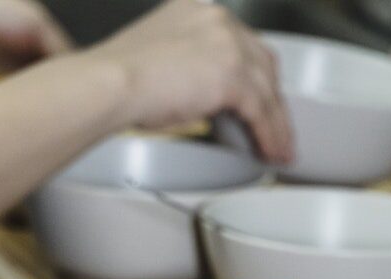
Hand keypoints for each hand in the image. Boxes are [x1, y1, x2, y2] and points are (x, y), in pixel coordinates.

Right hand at [84, 0, 292, 163]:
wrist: (111, 83)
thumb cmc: (122, 77)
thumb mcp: (165, 54)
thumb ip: (193, 60)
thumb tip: (212, 91)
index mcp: (201, 10)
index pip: (244, 44)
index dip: (257, 76)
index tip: (263, 99)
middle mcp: (219, 20)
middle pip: (264, 66)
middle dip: (274, 101)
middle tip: (278, 128)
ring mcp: (228, 45)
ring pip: (268, 92)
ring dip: (278, 125)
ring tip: (279, 150)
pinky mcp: (233, 75)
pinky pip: (262, 113)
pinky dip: (270, 136)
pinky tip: (271, 151)